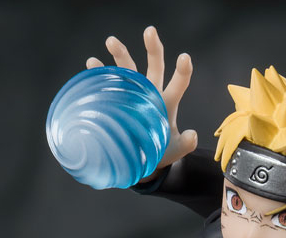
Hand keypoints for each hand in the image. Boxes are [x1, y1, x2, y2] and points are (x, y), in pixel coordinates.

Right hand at [86, 25, 196, 172]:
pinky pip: (109, 81)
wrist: (142, 157)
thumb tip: (193, 136)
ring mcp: (134, 92)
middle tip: (150, 31)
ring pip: (129, 68)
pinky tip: (92, 63)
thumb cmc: (161, 152)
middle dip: (153, 47)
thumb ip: (185, 144)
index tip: (185, 57)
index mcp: (168, 103)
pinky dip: (100, 71)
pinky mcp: (118, 97)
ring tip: (110, 41)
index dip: (182, 71)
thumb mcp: (174, 151)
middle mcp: (152, 91)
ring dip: (120, 53)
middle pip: (155, 65)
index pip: (178, 84)